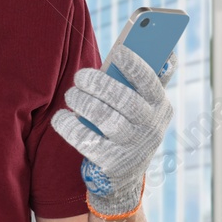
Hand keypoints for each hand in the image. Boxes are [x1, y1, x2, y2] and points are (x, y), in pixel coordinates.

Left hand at [51, 44, 176, 216]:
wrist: (125, 174)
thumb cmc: (129, 125)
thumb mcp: (143, 105)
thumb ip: (142, 79)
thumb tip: (139, 46)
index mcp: (160, 106)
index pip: (151, 84)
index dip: (136, 67)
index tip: (118, 52)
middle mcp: (150, 128)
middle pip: (125, 101)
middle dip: (99, 84)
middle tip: (80, 76)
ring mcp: (132, 148)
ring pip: (107, 120)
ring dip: (84, 103)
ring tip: (71, 95)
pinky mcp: (112, 164)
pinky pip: (87, 142)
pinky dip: (70, 127)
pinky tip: (61, 118)